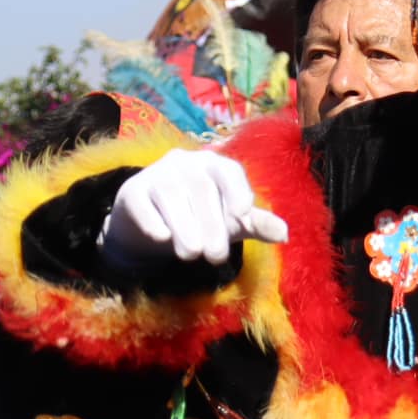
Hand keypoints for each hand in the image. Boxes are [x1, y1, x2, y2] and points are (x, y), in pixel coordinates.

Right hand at [100, 149, 286, 265]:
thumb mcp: (229, 220)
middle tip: (216, 256)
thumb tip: (285, 234)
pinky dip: (152, 219)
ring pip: (170, 194)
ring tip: (192, 254)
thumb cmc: (199, 215)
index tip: (244, 213)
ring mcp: (157, 174)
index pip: (229, 171)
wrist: (151, 218)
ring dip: (183, 225)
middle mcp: (186, 163)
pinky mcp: (132, 191)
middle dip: (210, 223)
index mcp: (215, 164)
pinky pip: (142, 203)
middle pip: (200, 188)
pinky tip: (161, 237)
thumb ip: (255, 224)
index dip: (237, 189)